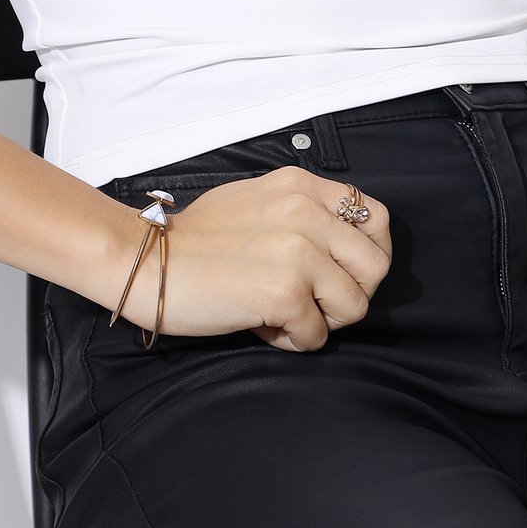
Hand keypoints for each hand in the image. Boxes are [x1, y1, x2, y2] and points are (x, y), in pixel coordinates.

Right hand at [115, 167, 392, 351]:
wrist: (148, 262)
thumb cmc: (196, 240)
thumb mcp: (258, 200)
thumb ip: (302, 213)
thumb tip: (341, 246)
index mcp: (302, 187)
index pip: (377, 217)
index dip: (368, 253)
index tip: (342, 272)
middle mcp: (307, 212)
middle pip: (377, 266)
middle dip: (351, 293)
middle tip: (313, 302)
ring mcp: (298, 252)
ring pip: (356, 305)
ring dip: (322, 321)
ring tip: (282, 314)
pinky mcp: (284, 293)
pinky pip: (317, 336)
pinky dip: (292, 340)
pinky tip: (260, 325)